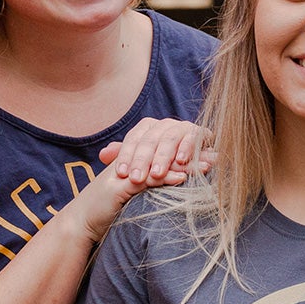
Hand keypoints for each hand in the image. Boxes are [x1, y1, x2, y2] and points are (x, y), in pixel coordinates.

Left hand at [99, 117, 213, 183]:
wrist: (194, 170)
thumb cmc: (164, 169)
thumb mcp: (142, 164)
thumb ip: (125, 157)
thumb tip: (103, 154)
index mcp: (148, 128)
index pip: (134, 139)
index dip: (126, 156)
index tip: (121, 174)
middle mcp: (165, 125)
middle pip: (150, 139)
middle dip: (142, 160)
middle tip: (136, 179)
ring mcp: (184, 128)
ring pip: (170, 138)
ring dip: (163, 156)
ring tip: (157, 174)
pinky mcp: (202, 134)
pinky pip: (194, 138)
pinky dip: (188, 149)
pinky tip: (182, 162)